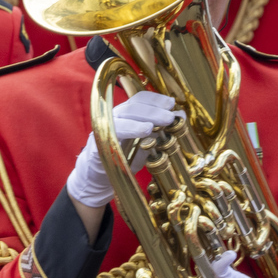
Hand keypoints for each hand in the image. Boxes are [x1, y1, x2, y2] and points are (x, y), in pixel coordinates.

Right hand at [67, 90, 178, 208]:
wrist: (99, 177)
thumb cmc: (124, 158)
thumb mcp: (146, 146)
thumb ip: (161, 132)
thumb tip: (180, 116)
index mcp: (127, 114)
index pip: (140, 99)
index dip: (156, 99)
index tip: (172, 103)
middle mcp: (115, 117)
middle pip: (134, 106)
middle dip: (154, 110)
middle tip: (170, 117)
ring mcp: (105, 128)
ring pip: (123, 117)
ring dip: (141, 120)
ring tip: (154, 126)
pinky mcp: (97, 143)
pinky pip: (111, 133)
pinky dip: (129, 130)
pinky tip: (144, 132)